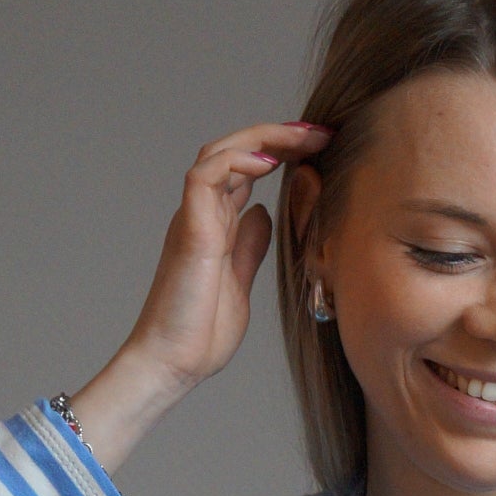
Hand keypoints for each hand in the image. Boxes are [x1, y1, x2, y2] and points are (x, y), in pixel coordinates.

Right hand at [72, 120, 330, 472]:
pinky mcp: (189, 229)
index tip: (321, 147)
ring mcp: (194, 218)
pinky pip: (205, 175)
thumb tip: (263, 214)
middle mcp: (202, 213)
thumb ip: (249, 245)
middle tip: (322, 132)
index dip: (281, 150)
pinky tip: (270, 163)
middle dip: (280, 135)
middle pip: (236, 151)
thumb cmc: (202, 331)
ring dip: (263, 138)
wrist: (173, 362)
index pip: (247, 169)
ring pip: (220, 152)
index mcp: (215, 223)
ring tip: (303, 137)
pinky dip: (237, 161)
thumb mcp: (240, 279)